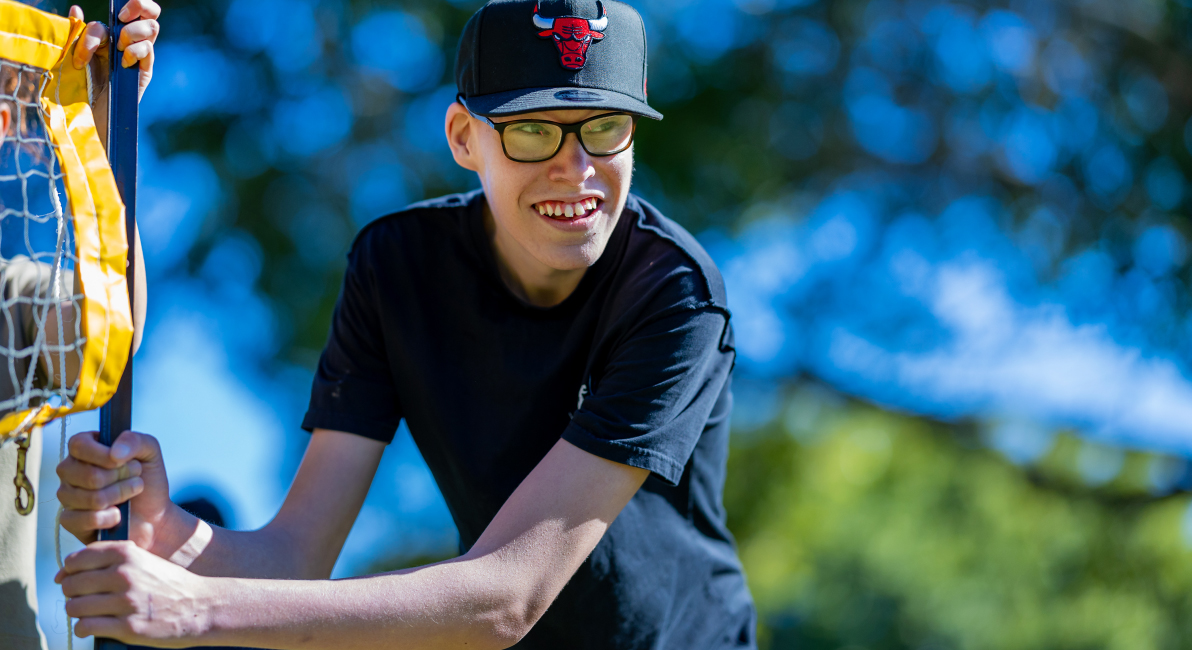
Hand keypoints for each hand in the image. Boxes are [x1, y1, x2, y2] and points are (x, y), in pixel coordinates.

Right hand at [56, 430, 178, 555]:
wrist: (154, 515)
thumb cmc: (148, 480)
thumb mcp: (150, 452)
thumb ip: (135, 441)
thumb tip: (114, 453)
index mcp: (84, 449)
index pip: (78, 445)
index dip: (103, 454)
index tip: (124, 461)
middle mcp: (70, 471)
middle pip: (89, 475)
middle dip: (121, 478)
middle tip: (135, 478)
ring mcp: (68, 496)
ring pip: (92, 498)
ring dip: (120, 496)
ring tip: (131, 493)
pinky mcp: (70, 521)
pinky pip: (81, 520)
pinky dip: (108, 518)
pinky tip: (118, 515)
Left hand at [56, 540, 212, 646]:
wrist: (201, 606)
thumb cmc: (167, 584)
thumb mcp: (143, 560)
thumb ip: (108, 561)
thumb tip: (61, 575)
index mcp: (127, 554)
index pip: (76, 560)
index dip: (72, 572)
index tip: (80, 580)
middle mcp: (124, 575)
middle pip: (71, 585)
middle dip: (74, 594)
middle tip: (88, 599)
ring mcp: (126, 601)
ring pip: (75, 607)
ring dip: (79, 613)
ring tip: (93, 613)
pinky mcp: (128, 627)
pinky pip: (86, 627)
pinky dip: (85, 628)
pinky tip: (97, 626)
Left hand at [69, 1, 159, 101]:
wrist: (90, 111)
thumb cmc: (80, 83)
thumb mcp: (73, 53)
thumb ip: (77, 32)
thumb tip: (76, 9)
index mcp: (112, 31)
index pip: (126, 8)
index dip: (122, 6)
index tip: (116, 16)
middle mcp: (128, 39)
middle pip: (148, 10)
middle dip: (140, 5)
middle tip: (123, 18)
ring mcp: (140, 54)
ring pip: (151, 27)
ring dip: (133, 33)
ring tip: (119, 49)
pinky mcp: (145, 70)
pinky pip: (148, 50)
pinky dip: (135, 52)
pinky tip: (123, 63)